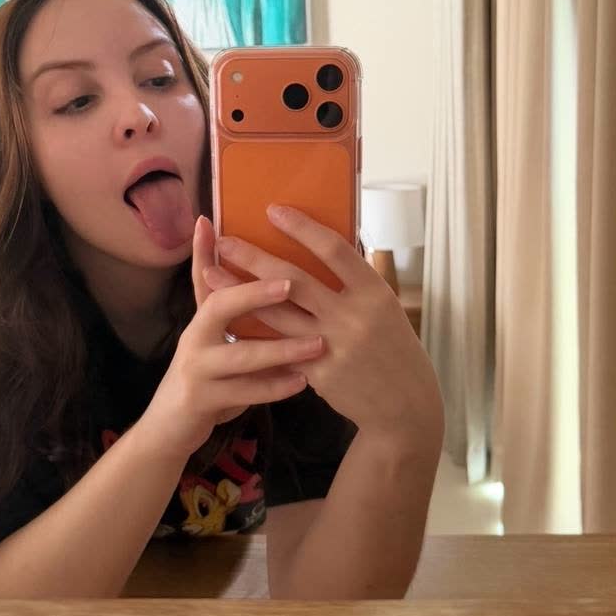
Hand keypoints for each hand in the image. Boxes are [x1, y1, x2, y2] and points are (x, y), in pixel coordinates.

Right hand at [140, 216, 326, 462]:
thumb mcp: (213, 338)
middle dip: (253, 293)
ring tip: (317, 343)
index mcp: (200, 319)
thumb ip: (232, 308)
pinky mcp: (201, 401)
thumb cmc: (204, 375)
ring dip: (280, 348)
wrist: (169, 427)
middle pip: (218, 306)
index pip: (207, 277)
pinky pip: (244, 393)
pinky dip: (274, 387)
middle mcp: (193, 338)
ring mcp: (196, 370)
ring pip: (240, 355)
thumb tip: (245, 262)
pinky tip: (302, 382)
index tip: (224, 228)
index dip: (212, 252)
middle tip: (290, 284)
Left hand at [201, 204, 443, 447]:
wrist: (405, 404)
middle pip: (294, 279)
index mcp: (374, 292)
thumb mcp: (386, 307)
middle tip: (224, 242)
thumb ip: (356, 280)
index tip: (273, 210)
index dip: (302, 228)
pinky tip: (226, 318)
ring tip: (210, 275)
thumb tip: (324, 244)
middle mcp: (353, 317)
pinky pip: (276, 347)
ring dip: (239, 293)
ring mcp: (333, 347)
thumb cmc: (394, 347)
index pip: (333, 250)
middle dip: (254, 258)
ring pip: (276, 314)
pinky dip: (252, 332)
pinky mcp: (317, 374)